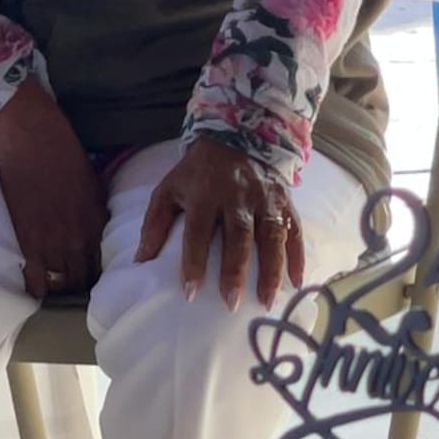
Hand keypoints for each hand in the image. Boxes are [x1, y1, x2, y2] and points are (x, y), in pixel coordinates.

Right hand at [0, 78, 106, 298]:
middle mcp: (80, 239)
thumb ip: (97, 211)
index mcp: (97, 222)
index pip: (103, 262)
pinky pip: (36, 281)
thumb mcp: (93, 183)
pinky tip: (36, 290)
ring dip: (59, 286)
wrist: (31, 144)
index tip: (90, 272)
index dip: (96, 270)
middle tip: (72, 283)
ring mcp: (54, 245)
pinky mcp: (29, 245)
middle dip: (80, 282)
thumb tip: (98, 227)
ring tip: (55, 286)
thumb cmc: (63, 155)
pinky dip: (37, 289)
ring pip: (62, 283)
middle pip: (83, 278)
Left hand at [135, 138, 303, 311]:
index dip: (194, 261)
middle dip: (235, 270)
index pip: (198, 230)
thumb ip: (155, 223)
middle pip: (238, 235)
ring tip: (266, 301)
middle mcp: (238, 194)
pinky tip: (297, 283)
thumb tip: (140, 261)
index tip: (190, 292)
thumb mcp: (170, 189)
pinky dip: (298, 256)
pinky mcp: (284, 199)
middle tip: (232, 303)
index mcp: (205, 192)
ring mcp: (264, 197)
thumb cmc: (197, 172)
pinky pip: (294, 228)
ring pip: (271, 234)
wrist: (236, 136)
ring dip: (271, 269)